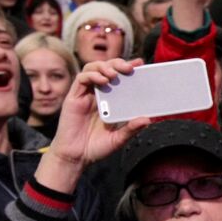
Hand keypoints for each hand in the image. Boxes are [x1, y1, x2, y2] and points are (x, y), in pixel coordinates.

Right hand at [40, 59, 151, 188]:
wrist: (76, 157)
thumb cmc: (95, 147)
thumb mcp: (118, 138)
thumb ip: (131, 129)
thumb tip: (147, 119)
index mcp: (110, 101)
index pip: (119, 78)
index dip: (128, 68)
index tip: (141, 64)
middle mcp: (98, 94)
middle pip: (106, 68)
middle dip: (118, 63)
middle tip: (130, 67)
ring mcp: (85, 95)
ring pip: (92, 69)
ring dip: (104, 66)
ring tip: (115, 73)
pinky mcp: (74, 97)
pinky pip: (81, 79)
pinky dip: (92, 76)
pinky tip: (102, 80)